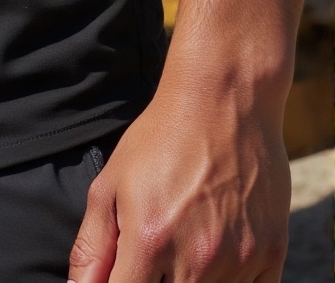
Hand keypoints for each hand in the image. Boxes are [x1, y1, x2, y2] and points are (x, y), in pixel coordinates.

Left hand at [69, 78, 289, 282]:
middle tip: (158, 255)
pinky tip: (219, 255)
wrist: (224, 98)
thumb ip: (91, 247)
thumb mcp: (110, 183)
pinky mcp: (271, 255)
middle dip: (159, 282)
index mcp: (148, 240)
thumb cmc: (161, 138)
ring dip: (194, 282)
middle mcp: (196, 258)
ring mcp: (238, 259)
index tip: (129, 271)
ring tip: (188, 242)